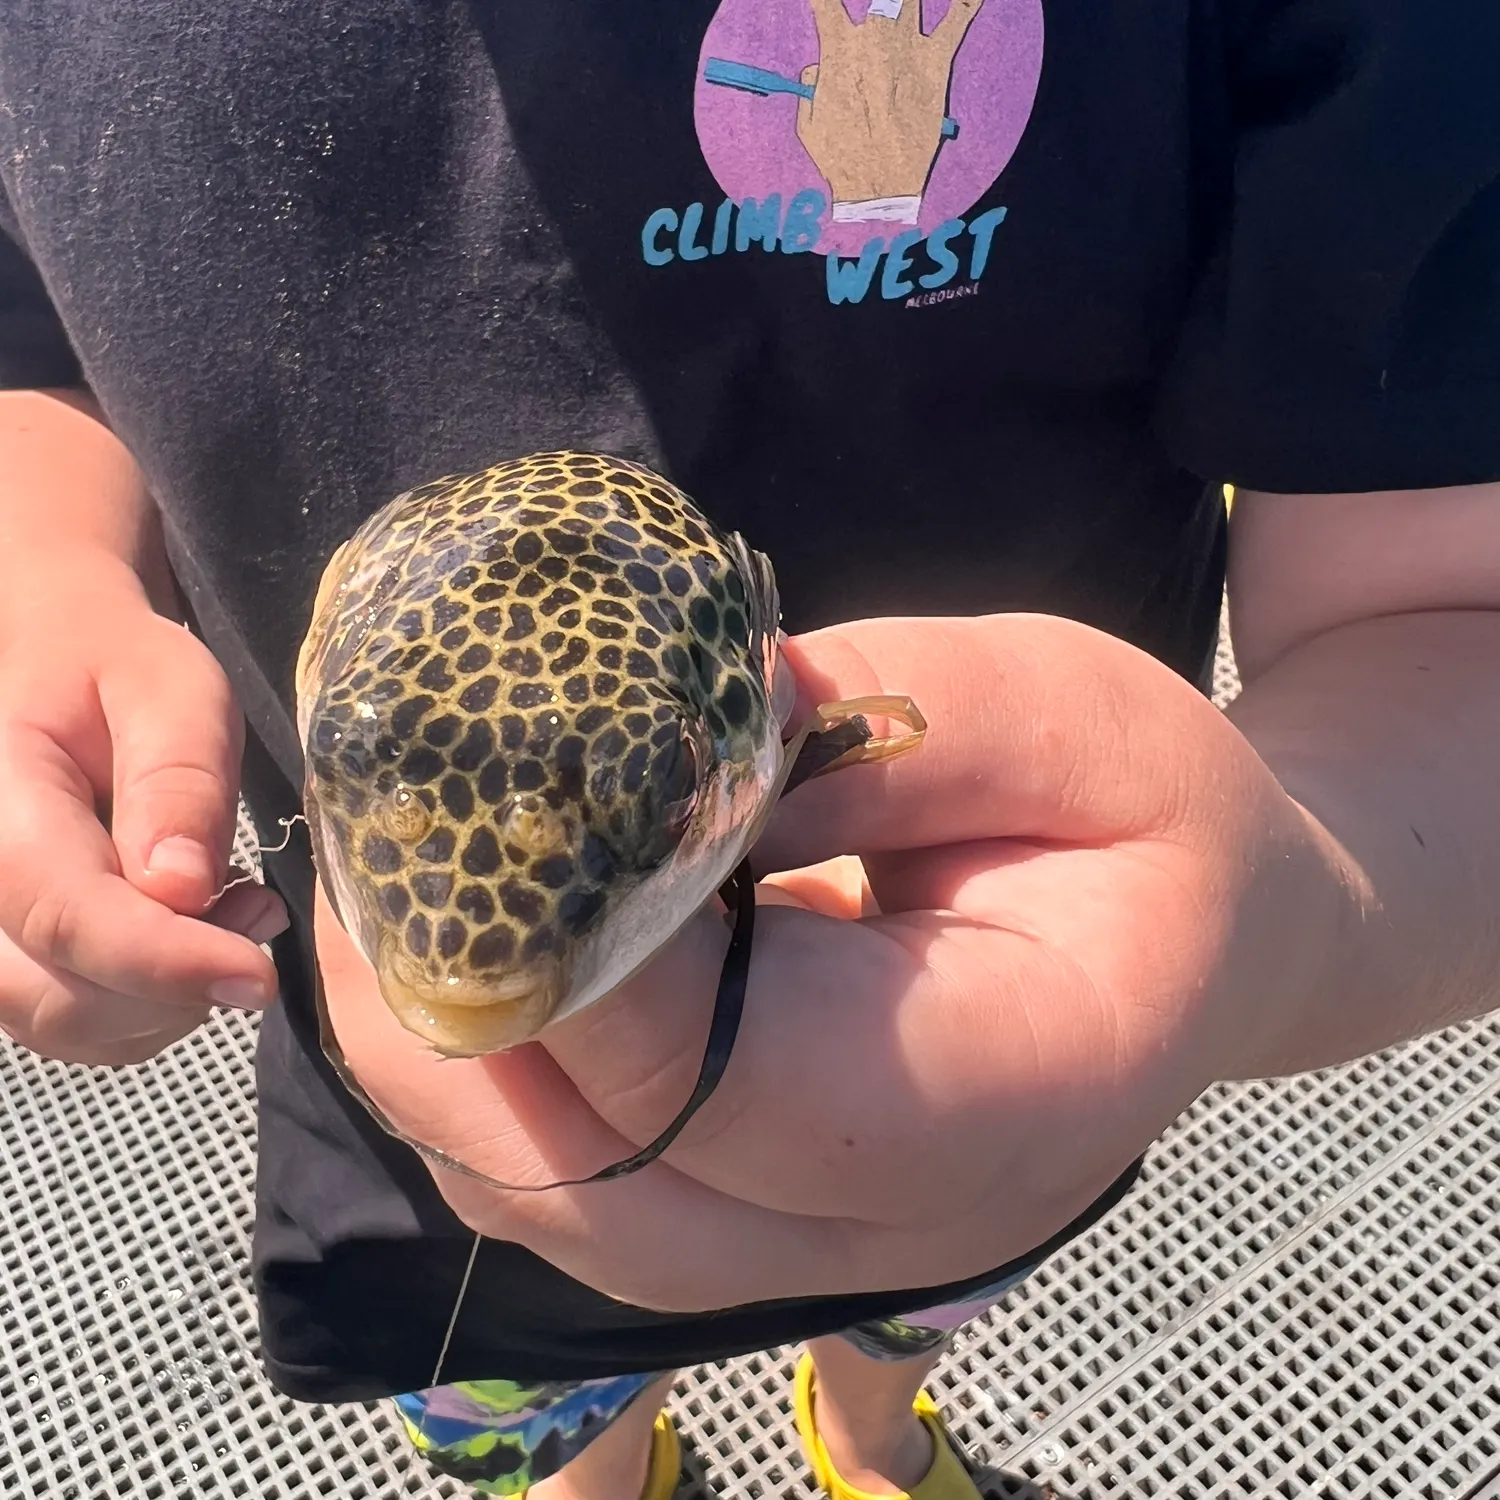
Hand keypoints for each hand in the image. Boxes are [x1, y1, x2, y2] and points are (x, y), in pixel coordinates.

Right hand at [0, 555, 285, 1065]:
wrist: (58, 660)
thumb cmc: (117, 666)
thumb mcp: (172, 691)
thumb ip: (178, 784)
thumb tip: (181, 890)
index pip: (67, 915)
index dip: (166, 962)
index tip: (256, 975)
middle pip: (61, 997)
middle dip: (178, 982)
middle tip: (256, 908)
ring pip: (68, 1024)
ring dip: (171, 1000)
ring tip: (235, 912)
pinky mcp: (10, 954)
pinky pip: (75, 1019)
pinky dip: (150, 1003)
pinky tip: (198, 937)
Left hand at [317, 615, 1333, 1311]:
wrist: (1214, 937)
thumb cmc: (1155, 817)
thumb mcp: (1064, 710)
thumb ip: (877, 719)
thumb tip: (657, 746)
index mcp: (1007, 1097)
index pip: (742, 1084)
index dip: (586, 967)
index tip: (468, 821)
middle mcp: (896, 1221)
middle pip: (606, 1195)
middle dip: (452, 1029)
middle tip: (366, 857)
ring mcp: (818, 1244)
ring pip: (561, 1213)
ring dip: (441, 1062)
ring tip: (382, 896)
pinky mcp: (759, 1215)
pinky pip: (574, 1190)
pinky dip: (486, 1086)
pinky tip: (461, 960)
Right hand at [796, 0, 981, 206]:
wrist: (882, 185)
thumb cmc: (841, 159)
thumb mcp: (808, 125)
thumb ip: (809, 87)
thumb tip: (818, 66)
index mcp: (840, 51)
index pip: (826, 3)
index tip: (825, 0)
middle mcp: (875, 39)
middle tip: (881, 2)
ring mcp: (909, 47)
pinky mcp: (937, 62)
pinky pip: (957, 21)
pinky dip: (967, 3)